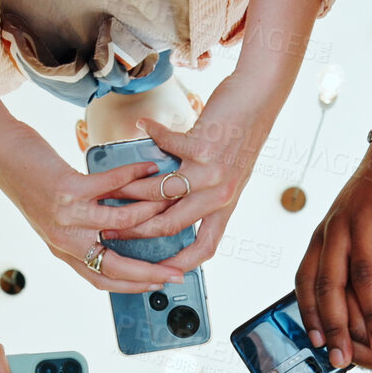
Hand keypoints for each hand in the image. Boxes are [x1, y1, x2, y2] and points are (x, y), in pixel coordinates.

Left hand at [14, 159, 188, 292]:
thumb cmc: (29, 178)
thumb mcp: (54, 213)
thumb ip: (82, 225)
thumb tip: (119, 225)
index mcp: (62, 247)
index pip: (101, 279)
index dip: (131, 287)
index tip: (156, 285)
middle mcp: (63, 237)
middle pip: (114, 265)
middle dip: (149, 271)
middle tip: (175, 270)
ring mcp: (65, 214)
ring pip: (122, 221)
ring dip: (150, 211)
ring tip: (168, 202)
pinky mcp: (67, 188)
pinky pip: (112, 186)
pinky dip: (135, 175)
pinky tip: (149, 167)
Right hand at [101, 74, 282, 272]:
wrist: (260, 99)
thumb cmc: (240, 135)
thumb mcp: (227, 174)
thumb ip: (202, 192)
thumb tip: (166, 201)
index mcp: (225, 205)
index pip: (205, 247)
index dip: (182, 265)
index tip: (158, 273)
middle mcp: (219, 194)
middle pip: (169, 224)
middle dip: (135, 229)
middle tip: (111, 226)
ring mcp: (211, 173)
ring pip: (159, 192)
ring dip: (131, 188)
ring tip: (113, 184)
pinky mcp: (204, 146)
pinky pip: (167, 146)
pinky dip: (152, 133)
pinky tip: (142, 126)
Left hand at [295, 141, 371, 366]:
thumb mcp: (349, 225)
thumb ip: (342, 259)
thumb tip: (338, 303)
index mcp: (323, 235)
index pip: (307, 281)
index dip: (310, 315)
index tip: (317, 345)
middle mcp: (337, 228)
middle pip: (330, 284)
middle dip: (336, 327)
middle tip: (343, 360)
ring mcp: (365, 219)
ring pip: (363, 274)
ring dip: (371, 312)